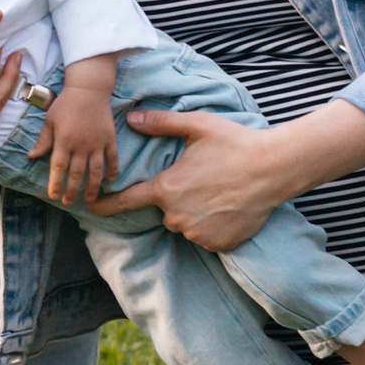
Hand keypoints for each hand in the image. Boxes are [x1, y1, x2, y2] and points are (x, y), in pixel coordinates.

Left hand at [43, 85, 117, 209]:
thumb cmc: (66, 104)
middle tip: (68, 201)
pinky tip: (110, 181)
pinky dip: (112, 171)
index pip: (59, 167)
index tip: (53, 195)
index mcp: (64, 141)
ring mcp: (98, 143)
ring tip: (89, 199)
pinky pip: (113, 158)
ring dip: (92, 186)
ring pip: (96, 171)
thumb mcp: (50, 120)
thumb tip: (31, 156)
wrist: (89, 89)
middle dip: (72, 190)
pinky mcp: (110, 139)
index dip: (56, 183)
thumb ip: (43, 140)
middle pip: (77, 173)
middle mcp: (81, 145)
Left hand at [94, 107, 295, 252]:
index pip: (126, 201)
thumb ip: (161, 123)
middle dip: (178, 198)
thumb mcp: (197, 126)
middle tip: (203, 179)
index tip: (89, 207)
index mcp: (167, 188)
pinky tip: (229, 206)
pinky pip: (206, 236)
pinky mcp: (218, 244)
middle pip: (165, 211)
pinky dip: (213, 225)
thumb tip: (132, 119)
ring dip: (195, 212)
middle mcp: (177, 215)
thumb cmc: (235, 143)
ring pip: (186, 224)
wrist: (274, 169)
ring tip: (219, 191)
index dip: (105, 205)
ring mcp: (198, 233)